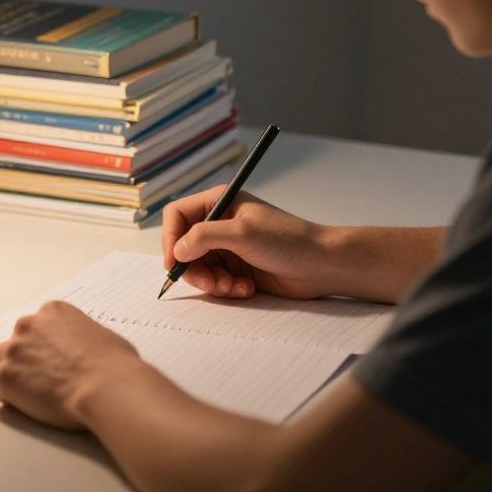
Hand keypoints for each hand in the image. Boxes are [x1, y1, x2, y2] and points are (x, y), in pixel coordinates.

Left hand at [0, 301, 142, 429]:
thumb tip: (83, 354)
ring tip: (35, 394)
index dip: (44, 347)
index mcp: (53, 312)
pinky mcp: (5, 377)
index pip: (37, 327)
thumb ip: (80, 339)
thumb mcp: (101, 337)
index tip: (54, 361)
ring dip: (13, 376)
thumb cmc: (115, 364)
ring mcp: (14, 350)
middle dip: (24, 359)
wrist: (107, 386)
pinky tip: (31, 406)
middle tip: (43, 379)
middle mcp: (28, 325)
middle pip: (14, 342)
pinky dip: (10, 398)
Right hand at [162, 184, 337, 299]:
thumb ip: (204, 237)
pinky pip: (216, 282)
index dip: (170, 238)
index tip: (173, 263)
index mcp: (219, 202)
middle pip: (184, 247)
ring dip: (212, 283)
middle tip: (212, 284)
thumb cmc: (287, 240)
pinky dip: (227, 288)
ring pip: (199, 268)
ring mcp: (228, 247)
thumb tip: (176, 250)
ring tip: (233, 286)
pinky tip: (246, 288)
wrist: (320, 265)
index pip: (177, 215)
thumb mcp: (242, 232)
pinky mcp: (237, 268)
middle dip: (194, 269)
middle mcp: (220, 223)